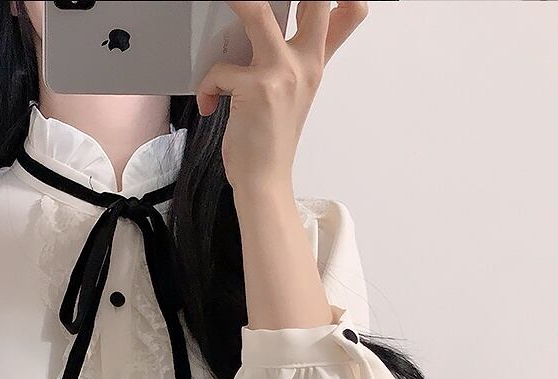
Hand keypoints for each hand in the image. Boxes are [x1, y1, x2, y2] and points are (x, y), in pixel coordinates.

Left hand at [196, 1, 367, 190]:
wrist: (263, 180)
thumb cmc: (270, 140)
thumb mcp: (294, 94)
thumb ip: (296, 60)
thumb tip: (283, 34)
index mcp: (316, 63)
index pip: (349, 13)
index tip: (321, 0)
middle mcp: (306, 63)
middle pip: (314, 0)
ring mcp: (282, 72)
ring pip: (256, 13)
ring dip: (237, 3)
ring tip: (225, 2)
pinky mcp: (255, 87)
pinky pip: (220, 69)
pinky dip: (208, 86)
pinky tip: (210, 104)